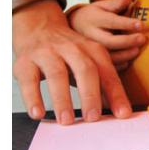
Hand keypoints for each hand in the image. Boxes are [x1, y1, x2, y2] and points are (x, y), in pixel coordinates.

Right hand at [13, 0, 131, 123]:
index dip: (116, 94)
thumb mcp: (89, 61)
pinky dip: (33, 98)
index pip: (108, 74)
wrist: (39, 28)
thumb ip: (103, 84)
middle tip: (93, 118)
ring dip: (63, 99)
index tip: (123, 115)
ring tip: (67, 121)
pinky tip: (37, 114)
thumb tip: (118, 111)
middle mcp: (72, 49)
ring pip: (57, 75)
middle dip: (90, 95)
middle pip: (85, 70)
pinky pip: (29, 81)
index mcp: (93, 50)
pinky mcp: (25, 62)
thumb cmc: (69, 54)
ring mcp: (48, 54)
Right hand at [67, 0, 148, 69]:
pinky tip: (127, 62)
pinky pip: (102, 66)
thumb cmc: (91, 16)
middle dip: (127, 41)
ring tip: (136, 50)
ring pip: (106, 56)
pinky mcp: (90, 59)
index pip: (112, 21)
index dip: (126, 24)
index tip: (141, 25)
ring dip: (123, 55)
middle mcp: (91, 35)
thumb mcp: (101, 6)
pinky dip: (116, 66)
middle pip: (108, 41)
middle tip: (142, 38)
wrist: (70, 29)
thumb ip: (115, 4)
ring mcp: (89, 49)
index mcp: (95, 19)